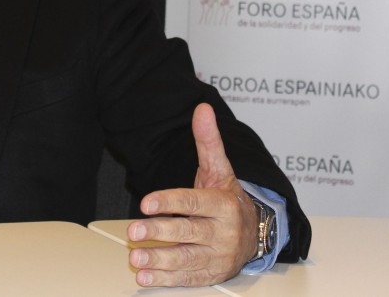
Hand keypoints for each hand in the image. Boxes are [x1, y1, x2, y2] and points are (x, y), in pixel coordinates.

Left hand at [126, 103, 256, 286]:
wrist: (255, 234)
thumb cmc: (228, 199)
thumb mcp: (220, 169)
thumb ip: (208, 141)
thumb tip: (202, 109)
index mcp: (225, 205)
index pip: (194, 202)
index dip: (169, 202)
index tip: (146, 203)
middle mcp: (224, 233)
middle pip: (188, 232)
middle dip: (159, 233)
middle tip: (133, 232)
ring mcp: (218, 257)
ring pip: (186, 259)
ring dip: (159, 260)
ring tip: (136, 258)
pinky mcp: (211, 274)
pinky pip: (187, 278)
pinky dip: (165, 280)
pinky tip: (145, 277)